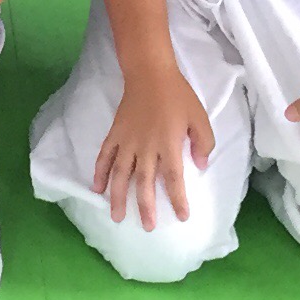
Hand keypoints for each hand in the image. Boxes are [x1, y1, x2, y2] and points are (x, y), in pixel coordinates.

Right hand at [91, 61, 214, 229]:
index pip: (173, 178)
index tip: (182, 217)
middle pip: (144, 182)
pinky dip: (99, 173)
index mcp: (168, 143)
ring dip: (118, 196)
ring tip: (117, 217)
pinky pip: (105, 156)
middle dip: (145, 206)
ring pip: (120, 174)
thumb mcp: (199, 117)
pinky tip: (96, 189)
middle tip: (147, 227)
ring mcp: (127, 141)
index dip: (177, 199)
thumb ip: (203, 143)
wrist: (150, 73)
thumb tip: (200, 166)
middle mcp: (146, 146)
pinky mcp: (115, 134)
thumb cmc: (178, 95)